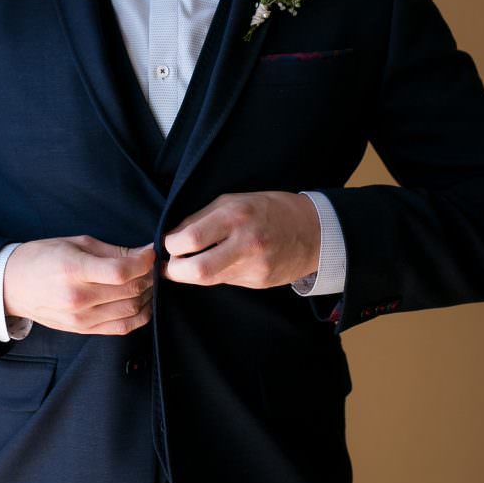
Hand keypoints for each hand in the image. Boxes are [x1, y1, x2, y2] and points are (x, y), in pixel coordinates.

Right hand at [2, 236, 155, 333]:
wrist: (13, 285)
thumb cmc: (43, 257)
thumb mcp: (76, 243)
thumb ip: (112, 251)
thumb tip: (144, 253)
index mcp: (74, 271)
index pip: (121, 272)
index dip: (144, 262)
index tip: (150, 252)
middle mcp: (78, 298)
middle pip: (130, 291)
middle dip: (148, 276)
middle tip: (150, 265)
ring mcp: (81, 318)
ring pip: (131, 311)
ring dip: (146, 295)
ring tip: (145, 281)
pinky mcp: (83, 330)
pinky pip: (122, 328)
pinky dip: (139, 315)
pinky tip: (141, 302)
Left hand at [162, 191, 319, 288]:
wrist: (314, 231)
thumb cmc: (269, 209)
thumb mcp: (235, 200)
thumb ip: (203, 217)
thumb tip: (173, 235)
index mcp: (236, 215)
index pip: (190, 238)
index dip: (171, 245)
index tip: (169, 243)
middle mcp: (245, 243)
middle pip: (196, 270)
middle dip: (175, 270)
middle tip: (171, 263)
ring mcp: (254, 266)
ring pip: (208, 280)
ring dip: (192, 274)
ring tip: (190, 262)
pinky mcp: (259, 282)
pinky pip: (226, 281)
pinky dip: (216, 274)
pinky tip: (221, 263)